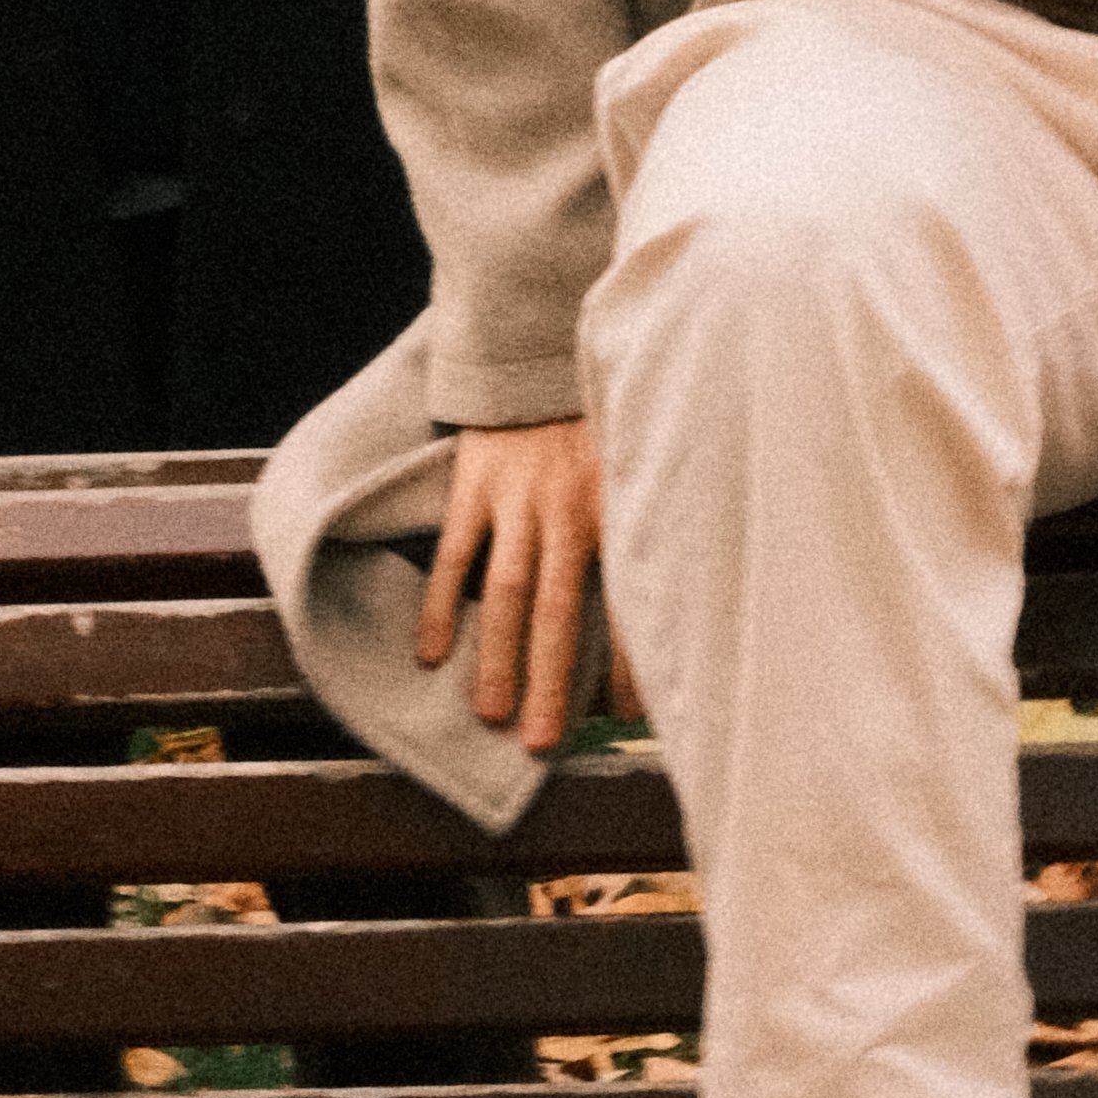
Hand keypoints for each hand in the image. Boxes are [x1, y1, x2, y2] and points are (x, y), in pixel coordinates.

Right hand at [415, 417, 644, 752]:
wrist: (540, 355)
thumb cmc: (597, 425)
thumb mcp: (634, 465)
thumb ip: (643, 525)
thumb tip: (668, 612)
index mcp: (618, 506)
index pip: (626, 595)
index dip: (627, 659)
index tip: (628, 718)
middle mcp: (569, 506)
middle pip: (557, 606)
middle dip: (550, 679)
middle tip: (541, 742)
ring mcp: (517, 496)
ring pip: (504, 588)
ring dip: (494, 655)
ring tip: (488, 714)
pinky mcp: (474, 483)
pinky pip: (454, 551)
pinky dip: (439, 601)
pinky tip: (429, 652)